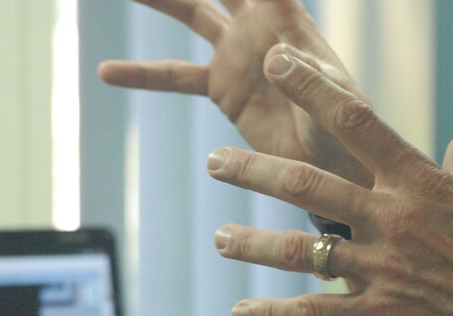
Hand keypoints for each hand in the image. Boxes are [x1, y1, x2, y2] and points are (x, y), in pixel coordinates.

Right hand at [98, 0, 372, 186]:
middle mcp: (258, 25)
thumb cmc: (346, 130)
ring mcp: (236, 54)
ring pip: (191, 13)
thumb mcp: (335, 103)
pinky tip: (106, 72)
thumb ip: (308, 77)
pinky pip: (175, 77)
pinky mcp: (220, 88)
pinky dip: (141, 76)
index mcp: (288, 18)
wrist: (332, 164)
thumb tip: (272, 54)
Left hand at [208, 47, 452, 315]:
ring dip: (252, 244)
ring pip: (301, 251)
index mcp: (420, 182)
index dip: (312, 87)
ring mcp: (385, 269)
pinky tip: (239, 314)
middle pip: (307, 185)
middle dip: (254, 170)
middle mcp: (394, 219)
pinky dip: (274, 315)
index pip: (356, 120)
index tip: (278, 63)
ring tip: (219, 240)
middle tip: (215, 161)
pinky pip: (315, 315)